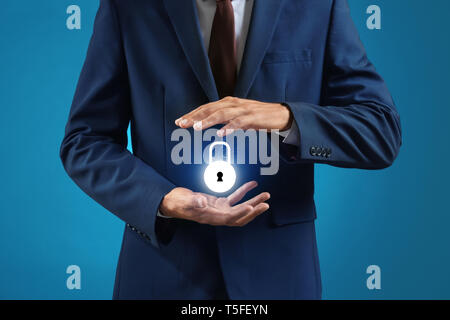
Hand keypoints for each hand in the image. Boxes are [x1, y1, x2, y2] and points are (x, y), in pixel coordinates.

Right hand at [159, 181, 269, 226]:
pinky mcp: (219, 203)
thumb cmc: (176, 203)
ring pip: (240, 208)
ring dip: (254, 202)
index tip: (252, 207)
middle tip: (266, 203)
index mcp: (211, 217)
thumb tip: (203, 202)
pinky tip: (252, 185)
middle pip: (240, 216)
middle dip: (254, 210)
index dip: (241, 213)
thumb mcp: (183, 201)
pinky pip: (234, 198)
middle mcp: (218, 216)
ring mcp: (219, 210)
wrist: (172, 202)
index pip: (230, 218)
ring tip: (266, 195)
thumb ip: (194, 202)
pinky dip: (244, 192)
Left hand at [175, 97, 292, 136]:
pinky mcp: (253, 117)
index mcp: (227, 103)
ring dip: (208, 121)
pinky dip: (229, 127)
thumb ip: (223, 118)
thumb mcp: (236, 115)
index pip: (205, 108)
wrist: (280, 114)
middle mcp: (232, 103)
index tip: (179, 122)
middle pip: (209, 109)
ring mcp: (243, 110)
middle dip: (194, 117)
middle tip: (181, 124)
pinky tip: (221, 134)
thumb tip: (208, 124)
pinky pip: (239, 122)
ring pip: (221, 114)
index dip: (192, 114)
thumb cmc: (257, 116)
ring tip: (196, 128)